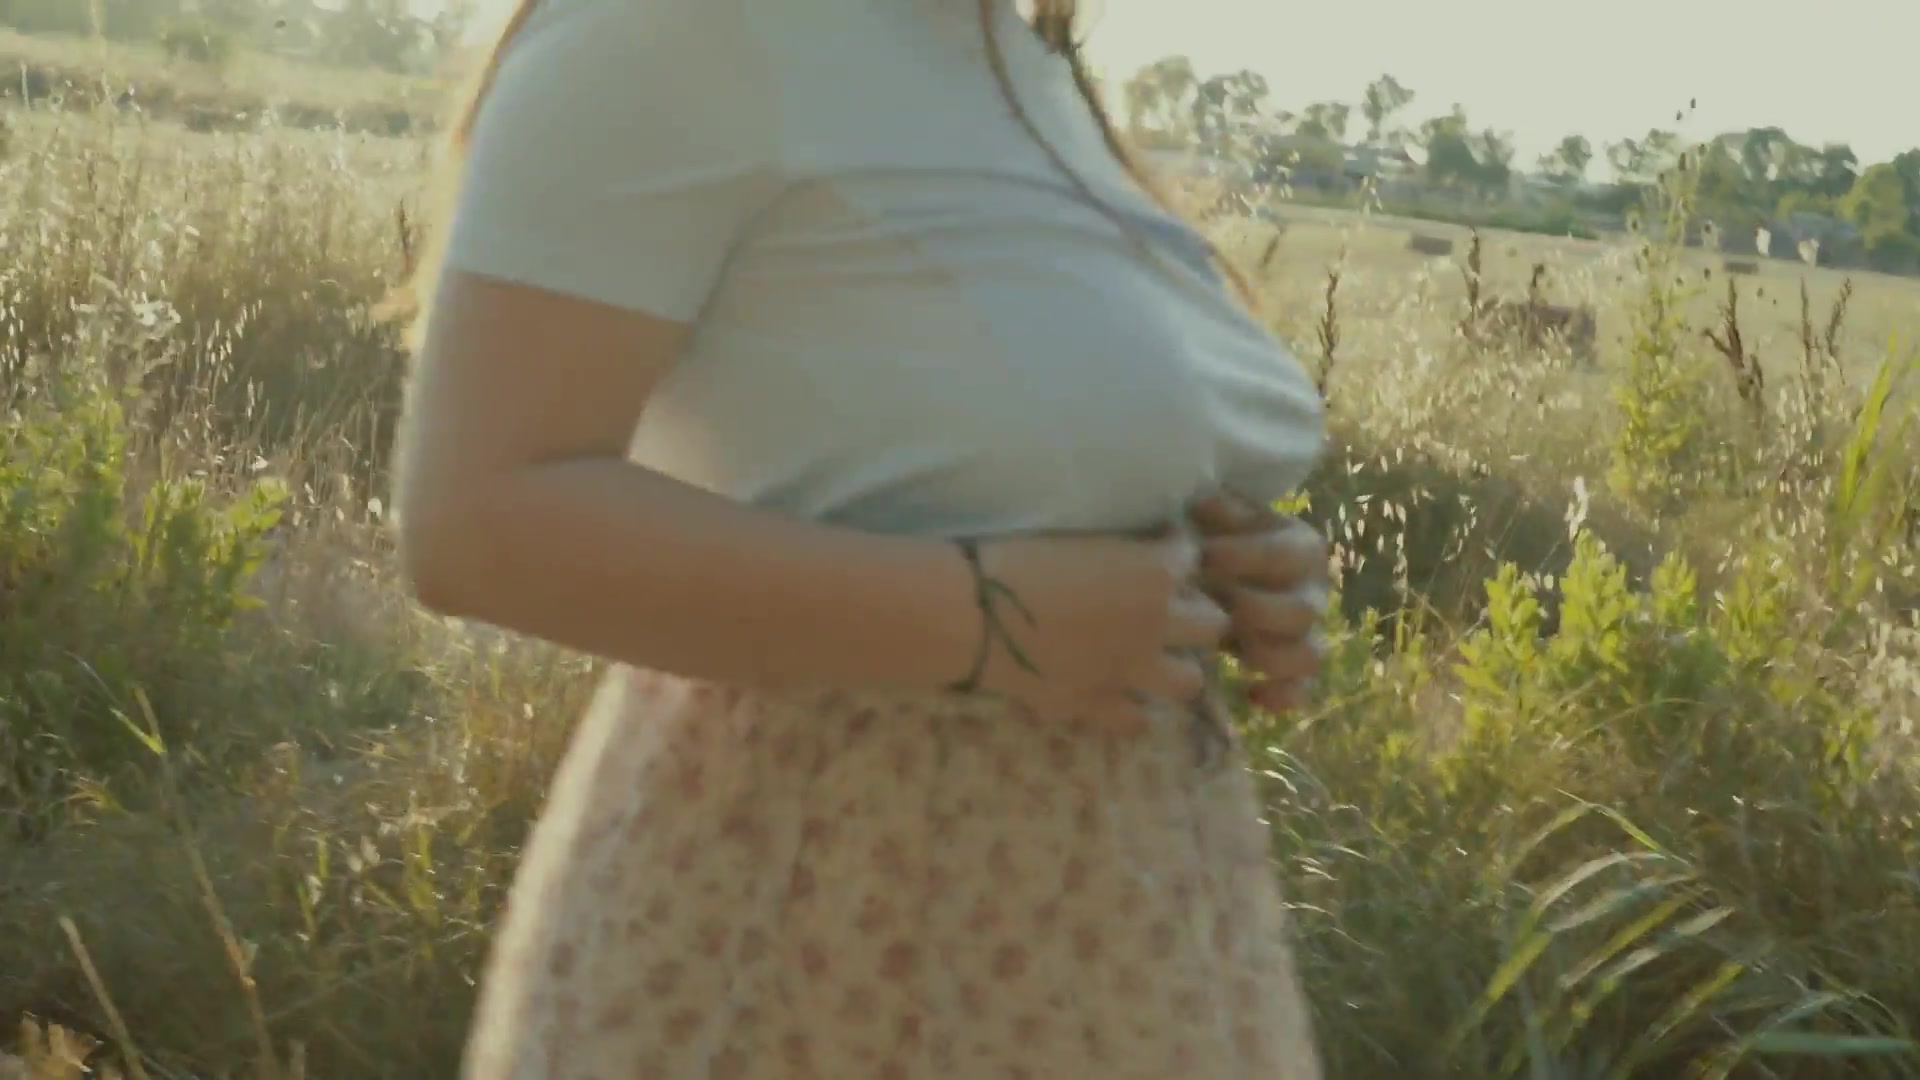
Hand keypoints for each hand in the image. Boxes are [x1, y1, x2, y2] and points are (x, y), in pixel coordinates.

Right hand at [965, 531, 1230, 734]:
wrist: (972, 610)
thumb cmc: (1016, 557)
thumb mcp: (1082, 540)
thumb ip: (1120, 555)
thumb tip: (1132, 558)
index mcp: (1154, 573)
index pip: (1193, 557)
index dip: (1179, 551)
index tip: (1165, 548)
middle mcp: (1156, 624)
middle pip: (1214, 625)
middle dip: (1197, 615)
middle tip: (1170, 610)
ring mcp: (1130, 671)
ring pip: (1189, 682)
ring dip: (1177, 668)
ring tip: (1155, 660)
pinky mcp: (1095, 704)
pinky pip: (1134, 721)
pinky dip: (1129, 711)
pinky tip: (1114, 695)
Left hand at [1188, 491, 1329, 712]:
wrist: (1209, 568)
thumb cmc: (1216, 535)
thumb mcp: (1217, 513)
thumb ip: (1218, 510)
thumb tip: (1206, 505)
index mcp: (1302, 549)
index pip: (1288, 557)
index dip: (1248, 558)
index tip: (1205, 555)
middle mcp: (1313, 592)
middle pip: (1303, 613)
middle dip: (1255, 612)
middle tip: (1214, 606)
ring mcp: (1305, 633)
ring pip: (1309, 656)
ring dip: (1269, 656)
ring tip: (1233, 648)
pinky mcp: (1291, 667)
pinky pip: (1302, 690)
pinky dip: (1280, 697)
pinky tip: (1249, 694)